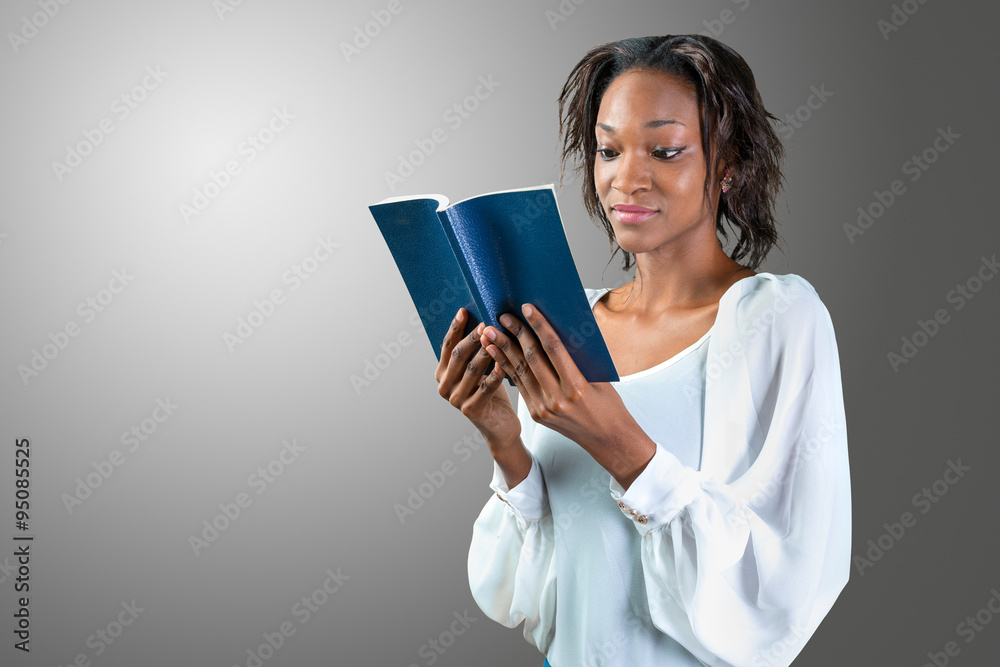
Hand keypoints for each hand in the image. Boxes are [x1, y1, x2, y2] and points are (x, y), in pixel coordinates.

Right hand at [435, 307, 520, 448]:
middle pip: (458, 355)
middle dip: (472, 337)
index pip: (447, 345)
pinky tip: (504, 365)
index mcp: (442, 373)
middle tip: (486, 324)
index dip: (455, 328)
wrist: (500, 425)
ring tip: (496, 338)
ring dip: (485, 352)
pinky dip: (495, 375)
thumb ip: (475, 350)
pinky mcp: (471, 410)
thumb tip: (483, 320)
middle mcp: (444, 386)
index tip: (464, 311)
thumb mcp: (480, 368)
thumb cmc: (491, 391)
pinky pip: (485, 388)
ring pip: (472, 370)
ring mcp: (456, 399)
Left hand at [481, 303, 654, 488]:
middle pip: (532, 358)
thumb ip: (578, 357)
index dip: (539, 326)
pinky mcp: (535, 413)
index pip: (554, 349)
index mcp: (576, 386)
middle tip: (503, 316)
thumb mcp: (598, 378)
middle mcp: (557, 398)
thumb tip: (559, 328)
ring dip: (503, 349)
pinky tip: (496, 352)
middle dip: (516, 334)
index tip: (527, 308)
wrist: (606, 439)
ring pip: (520, 371)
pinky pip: (519, 384)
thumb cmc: (608, 405)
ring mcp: (543, 408)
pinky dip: (505, 366)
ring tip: (490, 332)